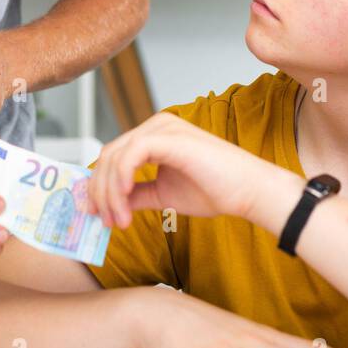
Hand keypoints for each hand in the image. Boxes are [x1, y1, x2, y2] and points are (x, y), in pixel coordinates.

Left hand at [88, 112, 301, 228]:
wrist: (248, 192)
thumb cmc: (215, 190)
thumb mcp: (163, 194)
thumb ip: (136, 193)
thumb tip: (108, 204)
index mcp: (155, 135)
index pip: (113, 156)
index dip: (99, 186)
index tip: (99, 216)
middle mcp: (156, 125)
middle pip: (109, 155)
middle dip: (100, 192)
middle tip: (104, 222)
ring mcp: (163, 128)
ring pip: (115, 156)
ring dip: (110, 193)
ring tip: (119, 220)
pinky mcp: (170, 137)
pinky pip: (131, 155)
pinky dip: (121, 179)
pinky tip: (125, 202)